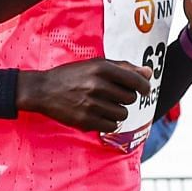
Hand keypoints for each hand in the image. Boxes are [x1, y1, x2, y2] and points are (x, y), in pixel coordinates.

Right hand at [16, 57, 152, 132]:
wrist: (43, 90)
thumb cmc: (71, 76)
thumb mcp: (95, 65)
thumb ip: (123, 68)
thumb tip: (149, 73)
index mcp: (101, 68)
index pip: (135, 81)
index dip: (144, 87)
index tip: (144, 91)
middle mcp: (97, 85)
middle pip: (130, 98)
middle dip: (125, 98)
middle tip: (112, 96)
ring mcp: (91, 104)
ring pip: (123, 113)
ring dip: (117, 111)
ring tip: (104, 105)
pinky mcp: (85, 120)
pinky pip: (112, 125)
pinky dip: (109, 122)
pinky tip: (99, 115)